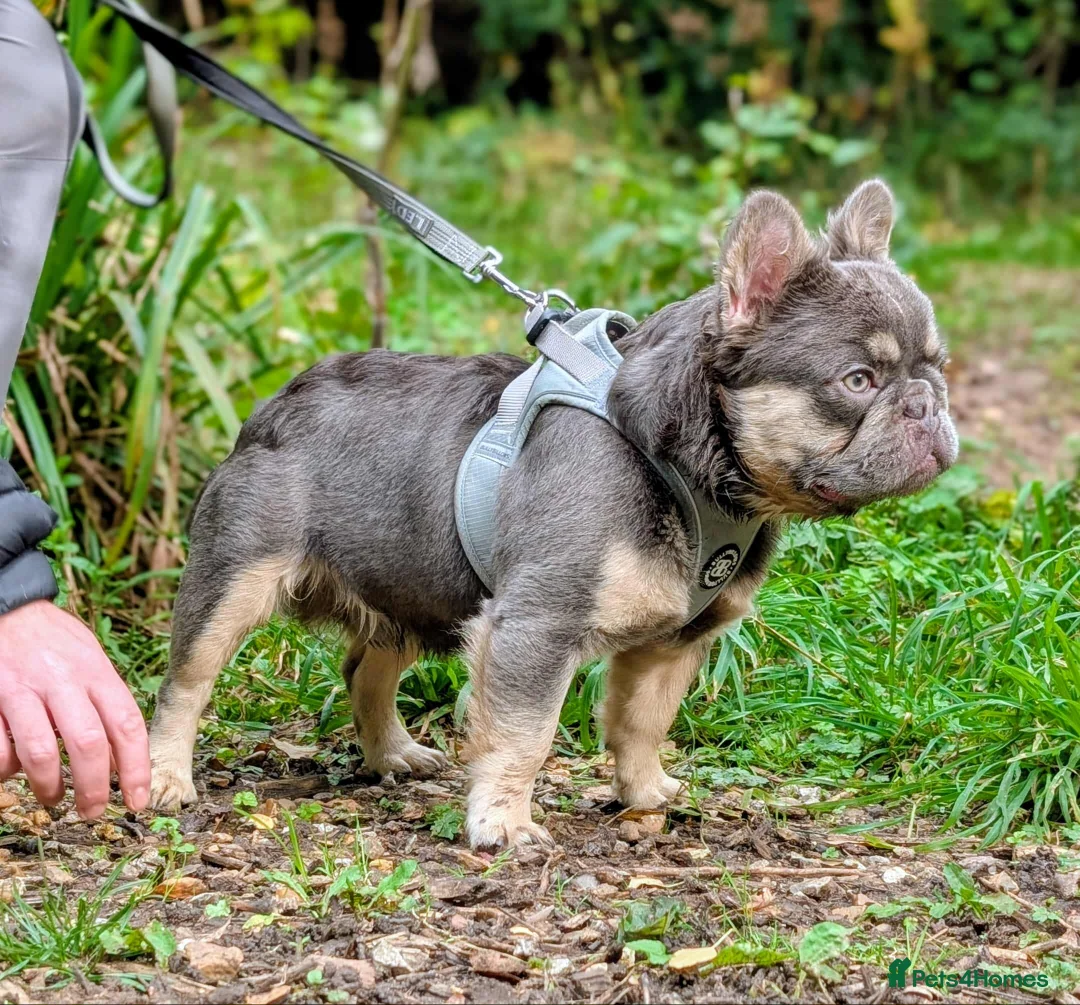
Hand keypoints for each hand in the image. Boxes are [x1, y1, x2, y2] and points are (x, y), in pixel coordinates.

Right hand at [0, 600, 148, 817]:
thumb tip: (121, 755)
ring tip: (55, 799)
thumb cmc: (53, 641)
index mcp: (96, 671)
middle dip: (94, 787)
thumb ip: (104, 699)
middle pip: (88, 744)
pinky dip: (6, 769)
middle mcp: (62, 680)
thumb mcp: (89, 658)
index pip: (127, 724)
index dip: (137, 767)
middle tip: (94, 812)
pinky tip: (12, 773)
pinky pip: (0, 749)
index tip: (140, 800)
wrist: (7, 607)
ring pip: (40, 752)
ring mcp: (23, 689)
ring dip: (49, 785)